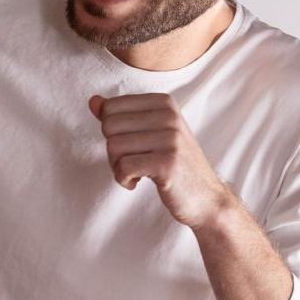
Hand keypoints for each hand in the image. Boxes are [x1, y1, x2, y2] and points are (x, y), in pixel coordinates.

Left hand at [89, 93, 232, 228]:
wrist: (206, 198)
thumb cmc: (174, 165)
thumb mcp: (150, 134)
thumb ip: (121, 116)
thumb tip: (93, 101)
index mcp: (164, 103)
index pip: (111, 107)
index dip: (112, 131)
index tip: (131, 146)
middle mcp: (169, 116)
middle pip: (109, 126)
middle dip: (113, 150)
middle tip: (132, 163)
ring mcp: (171, 139)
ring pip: (113, 147)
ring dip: (117, 167)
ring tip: (136, 173)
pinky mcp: (168, 163)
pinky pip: (124, 167)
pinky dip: (123, 180)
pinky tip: (137, 183)